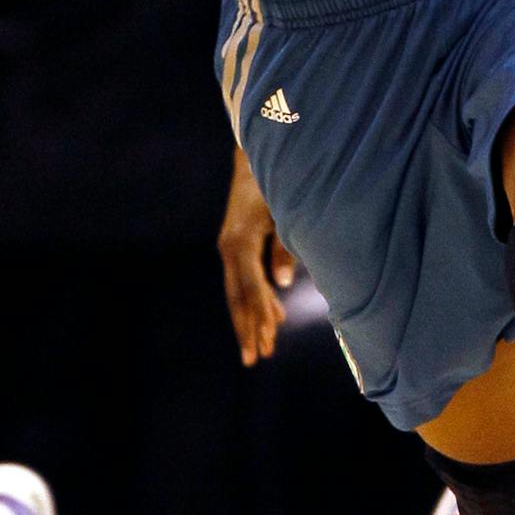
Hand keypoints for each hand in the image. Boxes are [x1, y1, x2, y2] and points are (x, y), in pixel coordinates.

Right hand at [218, 149, 293, 365]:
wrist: (253, 155)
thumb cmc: (275, 182)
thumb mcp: (284, 212)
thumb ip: (284, 248)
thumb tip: (280, 285)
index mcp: (240, 242)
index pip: (249, 289)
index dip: (259, 316)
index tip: (268, 341)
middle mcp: (230, 248)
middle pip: (237, 297)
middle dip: (248, 328)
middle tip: (255, 360)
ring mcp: (230, 246)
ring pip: (238, 291)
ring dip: (251, 319)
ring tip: (263, 347)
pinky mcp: (236, 243)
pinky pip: (243, 279)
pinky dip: (255, 299)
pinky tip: (271, 314)